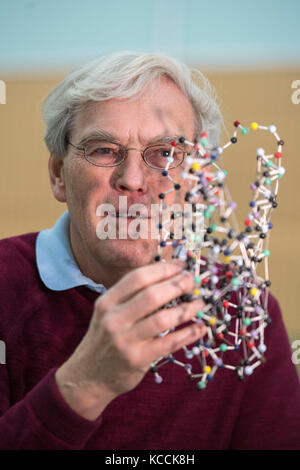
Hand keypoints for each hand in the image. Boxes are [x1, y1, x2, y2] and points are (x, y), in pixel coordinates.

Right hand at [55, 261, 205, 419]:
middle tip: (193, 281)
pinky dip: (188, 333)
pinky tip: (199, 328)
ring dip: (187, 309)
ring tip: (200, 303)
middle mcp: (114, 319)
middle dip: (178, 285)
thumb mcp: (109, 313)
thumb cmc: (106, 339)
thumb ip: (132, 296)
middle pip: (152, 295)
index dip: (164, 269)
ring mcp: (125, 341)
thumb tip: (169, 277)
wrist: (89, 376)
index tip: (181, 266)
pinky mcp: (138, 360)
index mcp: (107, 302)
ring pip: (163, 319)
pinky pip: (169, 343)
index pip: (138, 277)